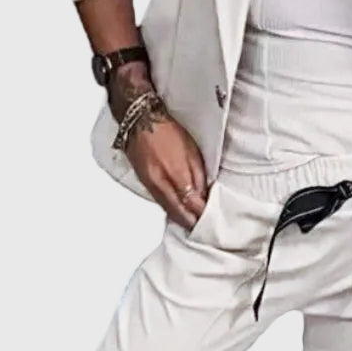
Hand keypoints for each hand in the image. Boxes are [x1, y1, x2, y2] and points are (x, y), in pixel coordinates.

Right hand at [106, 60, 208, 229]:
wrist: (140, 119)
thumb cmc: (167, 131)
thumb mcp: (192, 152)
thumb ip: (198, 177)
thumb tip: (203, 196)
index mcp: (175, 175)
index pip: (192, 204)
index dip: (202, 216)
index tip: (212, 223)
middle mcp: (161, 184)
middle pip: (179, 213)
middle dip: (192, 223)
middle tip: (204, 230)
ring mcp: (151, 184)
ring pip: (168, 210)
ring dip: (181, 219)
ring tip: (193, 225)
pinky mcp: (145, 182)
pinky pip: (160, 202)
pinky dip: (170, 210)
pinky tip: (177, 213)